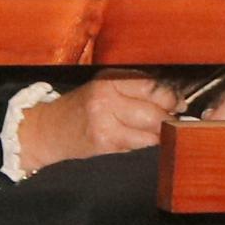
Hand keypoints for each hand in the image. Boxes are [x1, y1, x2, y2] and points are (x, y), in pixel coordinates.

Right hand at [18, 75, 180, 169]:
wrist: (46, 130)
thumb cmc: (80, 107)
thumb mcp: (103, 87)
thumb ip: (134, 88)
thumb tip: (174, 97)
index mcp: (109, 80)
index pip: (152, 86)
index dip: (171, 96)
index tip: (178, 102)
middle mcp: (107, 99)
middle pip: (155, 111)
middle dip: (168, 117)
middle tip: (172, 119)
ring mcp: (105, 123)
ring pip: (150, 132)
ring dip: (159, 134)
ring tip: (156, 131)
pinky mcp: (105, 144)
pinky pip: (138, 145)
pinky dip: (145, 144)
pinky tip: (139, 140)